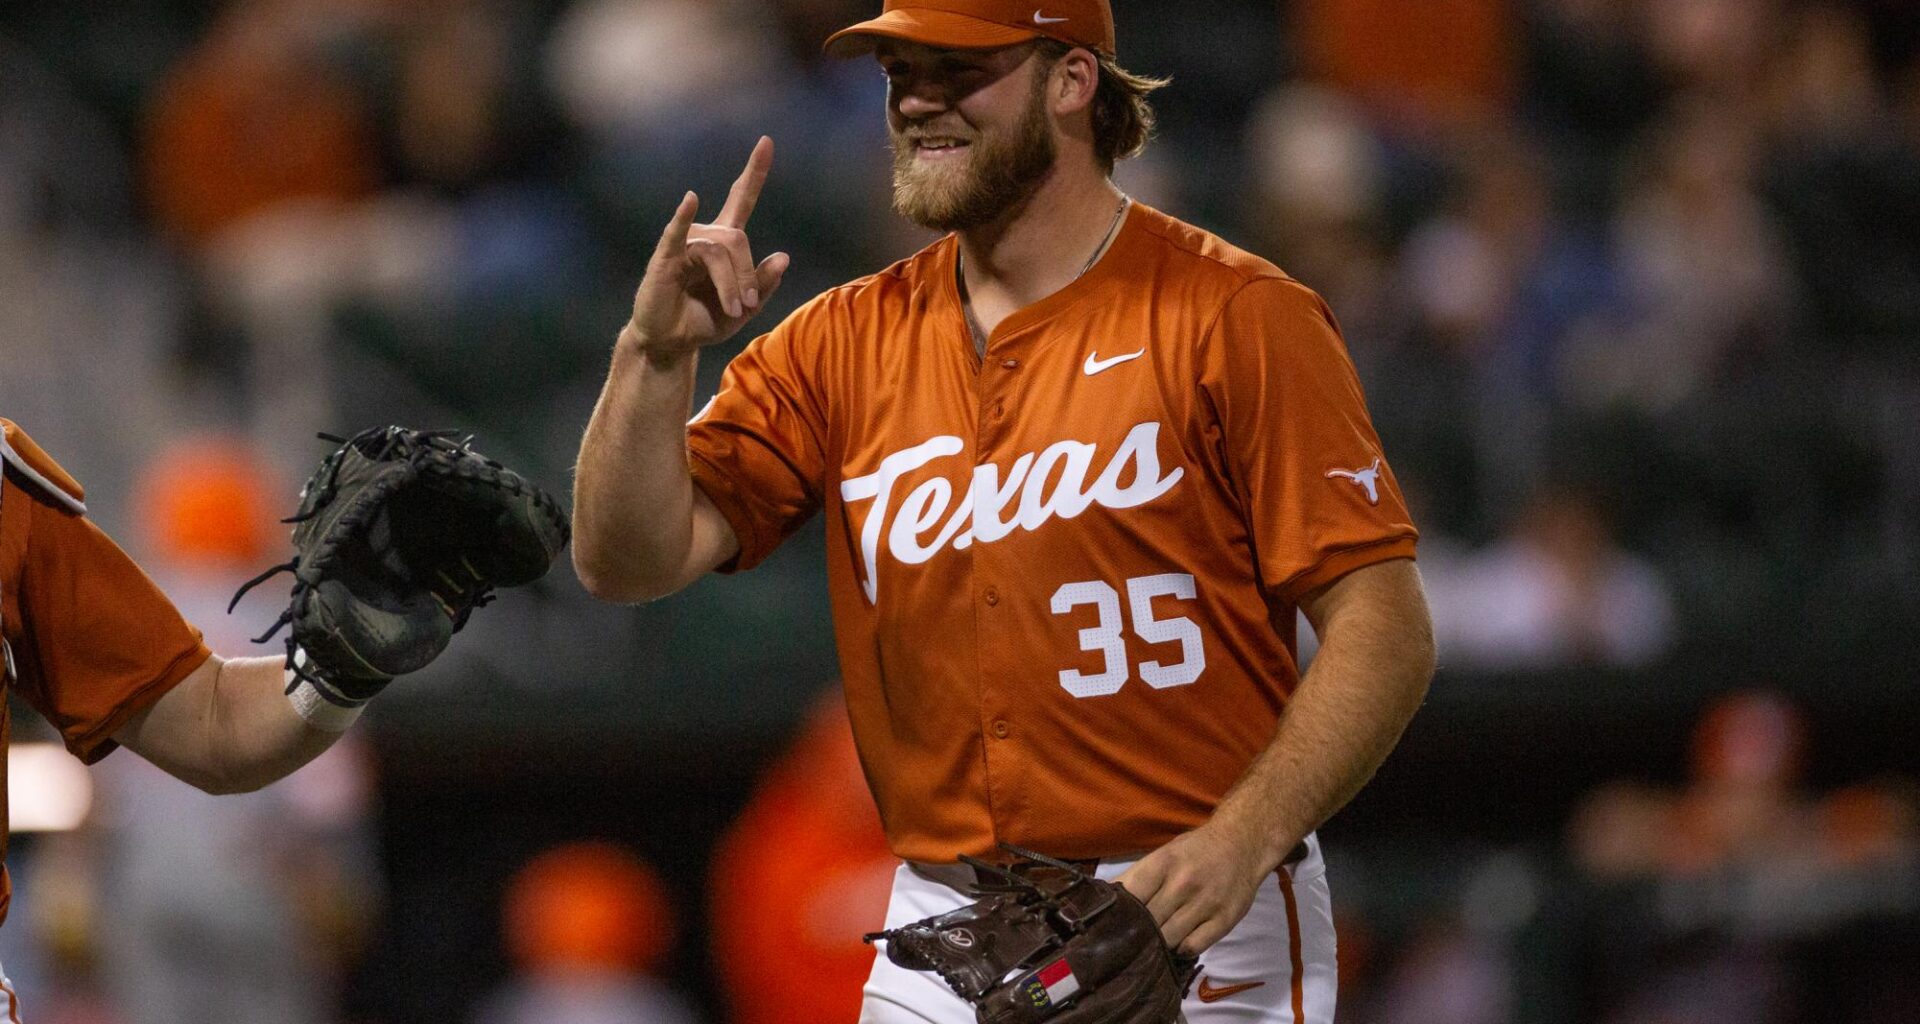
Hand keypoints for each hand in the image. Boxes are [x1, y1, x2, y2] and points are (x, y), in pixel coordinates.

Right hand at [626, 136, 791, 362]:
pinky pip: (677, 235)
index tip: (767, 142)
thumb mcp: (743, 310)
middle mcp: (705, 237)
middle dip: (747, 275)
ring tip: (734, 310)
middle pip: (737, 240)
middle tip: (746, 306)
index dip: (754, 172)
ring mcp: (684, 245)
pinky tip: (690, 201)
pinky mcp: (665, 258)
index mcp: (724, 243)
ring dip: (731, 284)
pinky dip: (683, 217)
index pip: (741, 198)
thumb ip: (763, 285)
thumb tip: (784, 257)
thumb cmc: (703, 321)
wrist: (670, 342)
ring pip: (718, 252)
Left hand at [1115, 819, 1281, 955]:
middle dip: (1137, 932)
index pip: (1130, 896)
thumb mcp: (1164, 854)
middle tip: (1133, 937)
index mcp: (1164, 863)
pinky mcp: (1225, 919)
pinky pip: (1194, 946)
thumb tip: (1106, 899)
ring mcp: (1206, 902)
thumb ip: (1138, 877)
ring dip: (1159, 943)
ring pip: (1169, 938)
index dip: (1118, 913)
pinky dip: (1182, 948)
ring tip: (1156, 940)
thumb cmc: (1195, 850)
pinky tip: (1180, 940)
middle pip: (1148, 922)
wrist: (1243, 843)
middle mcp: (1184, 883)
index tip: (1113, 922)